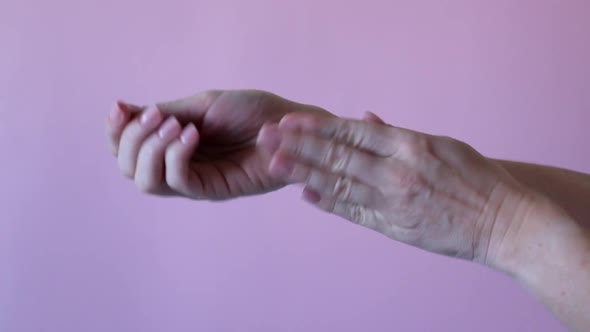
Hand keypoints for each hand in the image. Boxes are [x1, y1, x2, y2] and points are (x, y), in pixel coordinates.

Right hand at [105, 89, 329, 199]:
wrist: (290, 125)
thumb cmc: (252, 113)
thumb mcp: (202, 106)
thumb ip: (165, 113)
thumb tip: (123, 110)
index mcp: (171, 145)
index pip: (126, 149)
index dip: (115, 132)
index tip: (119, 108)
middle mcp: (177, 166)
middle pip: (128, 168)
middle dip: (131, 139)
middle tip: (157, 116)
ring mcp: (195, 181)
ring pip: (147, 182)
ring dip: (150, 150)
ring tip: (177, 126)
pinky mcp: (213, 191)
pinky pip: (179, 182)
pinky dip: (176, 156)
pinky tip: (192, 135)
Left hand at [257, 112, 533, 262]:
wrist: (503, 223)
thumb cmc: (477, 179)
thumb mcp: (442, 144)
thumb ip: (398, 133)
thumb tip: (365, 118)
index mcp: (410, 145)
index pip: (353, 132)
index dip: (318, 126)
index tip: (291, 120)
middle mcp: (397, 171)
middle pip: (339, 156)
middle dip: (300, 145)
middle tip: (269, 137)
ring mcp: (394, 201)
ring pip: (340, 184)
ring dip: (305, 173)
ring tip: (276, 163)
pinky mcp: (394, 227)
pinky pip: (355, 213)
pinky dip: (329, 203)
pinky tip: (306, 195)